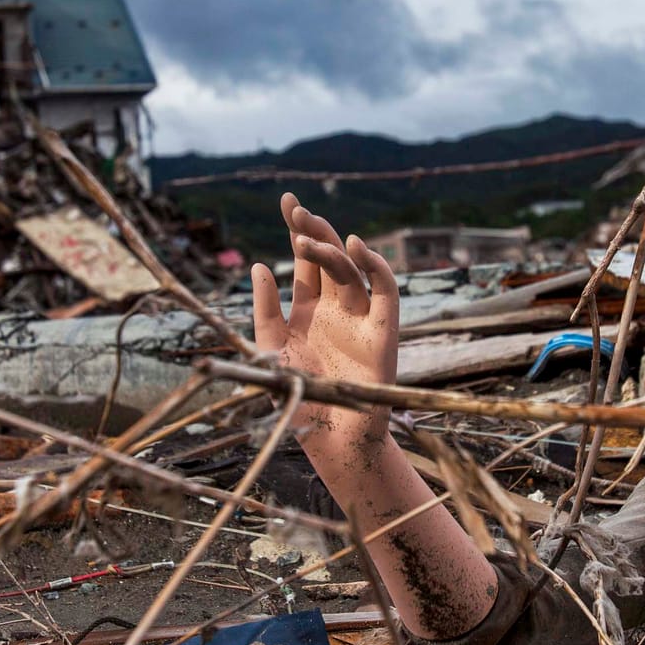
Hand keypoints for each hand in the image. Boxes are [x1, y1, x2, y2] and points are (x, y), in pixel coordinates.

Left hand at [251, 192, 399, 470]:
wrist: (331, 443)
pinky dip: (374, 266)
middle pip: (329, 257)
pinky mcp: (384, 331)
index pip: (306, 261)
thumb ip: (265, 310)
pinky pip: (385, 290)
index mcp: (309, 311)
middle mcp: (336, 309)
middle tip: (295, 208)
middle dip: (313, 229)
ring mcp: (360, 317)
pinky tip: (355, 247)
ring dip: (330, 249)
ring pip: (350, 269)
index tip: (286, 200)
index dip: (298, 230)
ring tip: (305, 237)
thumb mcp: (270, 351)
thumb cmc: (300, 401)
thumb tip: (259, 265)